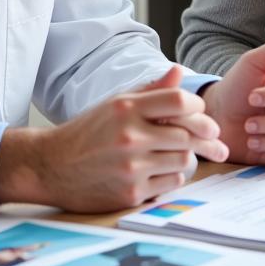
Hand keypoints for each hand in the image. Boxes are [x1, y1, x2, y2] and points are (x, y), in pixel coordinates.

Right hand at [0, 65, 227, 211]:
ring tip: (184, 154)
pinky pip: (171, 183)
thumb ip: (150, 90)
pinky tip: (165, 171)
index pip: (179, 100)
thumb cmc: (87, 132)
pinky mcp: (130, 193)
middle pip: (187, 133)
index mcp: (126, 108)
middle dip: (206, 136)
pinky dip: (174, 177)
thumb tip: (179, 72)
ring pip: (183, 160)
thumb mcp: (115, 104)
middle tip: (215, 139)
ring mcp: (130, 167)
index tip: (199, 112)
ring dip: (189, 157)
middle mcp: (129, 136)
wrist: (49, 166)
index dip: (197, 107)